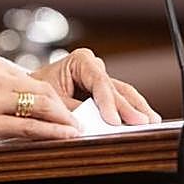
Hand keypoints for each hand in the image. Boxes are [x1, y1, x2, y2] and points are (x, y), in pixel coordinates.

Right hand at [0, 59, 81, 142]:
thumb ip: (4, 87)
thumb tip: (32, 102)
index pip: (38, 82)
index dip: (61, 98)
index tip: (76, 109)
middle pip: (44, 92)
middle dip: (68, 109)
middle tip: (84, 122)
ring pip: (39, 106)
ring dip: (64, 120)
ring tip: (78, 131)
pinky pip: (25, 126)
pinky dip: (49, 131)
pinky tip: (64, 136)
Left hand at [30, 48, 158, 125]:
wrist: (32, 93)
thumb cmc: (38, 92)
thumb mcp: (51, 99)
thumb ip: (71, 110)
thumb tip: (90, 123)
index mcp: (80, 60)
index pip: (99, 82)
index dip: (108, 102)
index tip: (114, 121)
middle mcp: (94, 66)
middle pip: (115, 88)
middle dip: (128, 107)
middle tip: (142, 123)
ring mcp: (101, 79)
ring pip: (124, 93)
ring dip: (137, 108)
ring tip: (151, 122)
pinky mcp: (105, 93)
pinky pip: (121, 100)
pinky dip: (132, 111)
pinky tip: (145, 120)